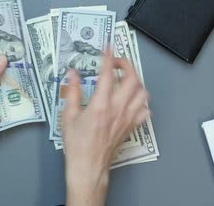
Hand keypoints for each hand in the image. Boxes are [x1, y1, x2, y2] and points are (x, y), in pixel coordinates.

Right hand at [63, 53, 149, 205]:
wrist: (88, 167)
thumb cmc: (77, 145)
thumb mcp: (68, 115)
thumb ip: (72, 92)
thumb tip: (73, 74)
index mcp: (100, 105)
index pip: (108, 73)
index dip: (109, 56)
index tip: (108, 47)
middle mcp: (117, 109)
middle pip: (132, 79)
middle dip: (127, 64)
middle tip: (116, 62)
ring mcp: (127, 118)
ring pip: (143, 92)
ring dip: (136, 81)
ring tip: (125, 78)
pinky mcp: (132, 127)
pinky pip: (145, 110)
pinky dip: (142, 101)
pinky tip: (132, 99)